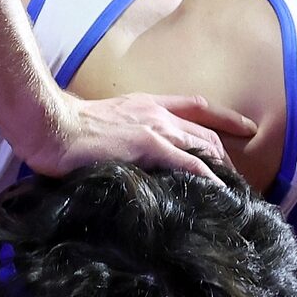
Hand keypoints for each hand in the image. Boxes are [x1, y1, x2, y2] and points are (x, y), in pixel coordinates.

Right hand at [30, 90, 253, 181]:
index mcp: (146, 104)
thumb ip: (123, 136)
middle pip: (206, 132)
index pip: (196, 108)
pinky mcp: (150, 146)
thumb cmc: (66, 129)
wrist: (51, 124)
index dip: (224, 119)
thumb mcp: (104, 124)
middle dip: (227, 155)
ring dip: (223, 170)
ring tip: (234, 192)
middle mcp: (157, 113)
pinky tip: (221, 193)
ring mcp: (156, 129)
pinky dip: (209, 178)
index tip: (246, 129)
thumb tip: (131, 157)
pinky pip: (190, 163)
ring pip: (204, 146)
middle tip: (238, 180)